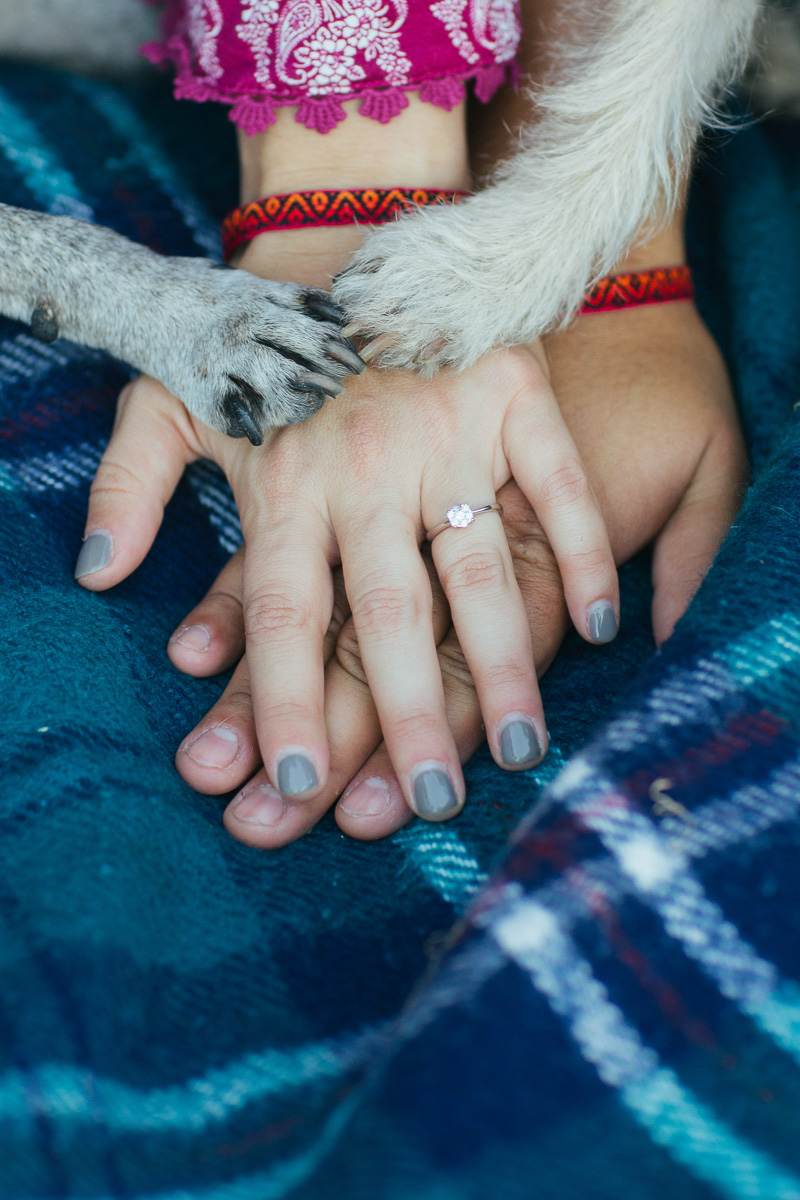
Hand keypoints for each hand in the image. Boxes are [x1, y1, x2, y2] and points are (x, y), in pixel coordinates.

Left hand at [80, 340, 617, 822]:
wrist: (347, 221)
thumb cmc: (258, 329)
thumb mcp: (169, 393)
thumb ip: (129, 483)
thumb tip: (99, 577)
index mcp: (285, 479)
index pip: (284, 613)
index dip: (285, 703)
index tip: (298, 787)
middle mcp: (367, 468)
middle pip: (386, 614)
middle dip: (404, 718)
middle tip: (425, 807)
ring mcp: (450, 431)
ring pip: (481, 566)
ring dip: (502, 664)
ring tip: (517, 751)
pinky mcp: (515, 394)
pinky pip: (560, 483)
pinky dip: (584, 549)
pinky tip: (596, 626)